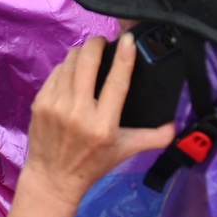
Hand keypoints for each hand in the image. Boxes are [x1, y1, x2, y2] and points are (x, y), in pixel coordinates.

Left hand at [0, 36, 176, 216]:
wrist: (53, 178)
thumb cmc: (92, 164)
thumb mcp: (125, 151)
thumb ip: (153, 138)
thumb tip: (176, 124)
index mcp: (103, 125)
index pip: (117, 83)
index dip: (123, 57)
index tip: (127, 39)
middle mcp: (79, 112)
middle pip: (87, 62)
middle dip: (97, 44)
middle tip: (104, 42)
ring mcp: (56, 105)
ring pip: (70, 62)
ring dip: (82, 53)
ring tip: (90, 55)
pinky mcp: (41, 102)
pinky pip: (56, 72)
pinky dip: (67, 66)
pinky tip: (74, 71)